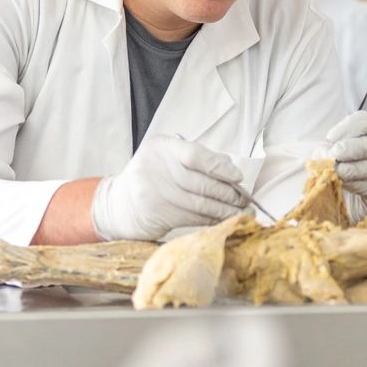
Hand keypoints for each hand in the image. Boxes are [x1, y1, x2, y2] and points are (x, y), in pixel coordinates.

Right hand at [91, 135, 249, 240]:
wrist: (120, 203)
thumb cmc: (153, 176)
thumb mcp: (167, 158)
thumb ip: (195, 157)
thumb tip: (231, 169)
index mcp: (161, 147)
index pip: (195, 155)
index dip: (220, 167)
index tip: (237, 177)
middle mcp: (155, 167)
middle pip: (201, 182)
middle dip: (228, 193)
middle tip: (245, 199)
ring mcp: (155, 192)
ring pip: (200, 203)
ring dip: (225, 210)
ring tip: (242, 212)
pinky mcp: (158, 214)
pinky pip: (193, 217)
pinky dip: (213, 219)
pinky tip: (225, 220)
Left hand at [323, 110, 366, 204]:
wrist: (347, 190)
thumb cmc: (337, 161)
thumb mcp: (328, 150)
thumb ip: (327, 149)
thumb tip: (328, 156)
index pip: (366, 121)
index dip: (347, 128)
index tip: (330, 138)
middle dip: (350, 150)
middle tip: (335, 155)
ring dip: (350, 172)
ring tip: (336, 173)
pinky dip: (355, 187)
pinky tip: (346, 186)